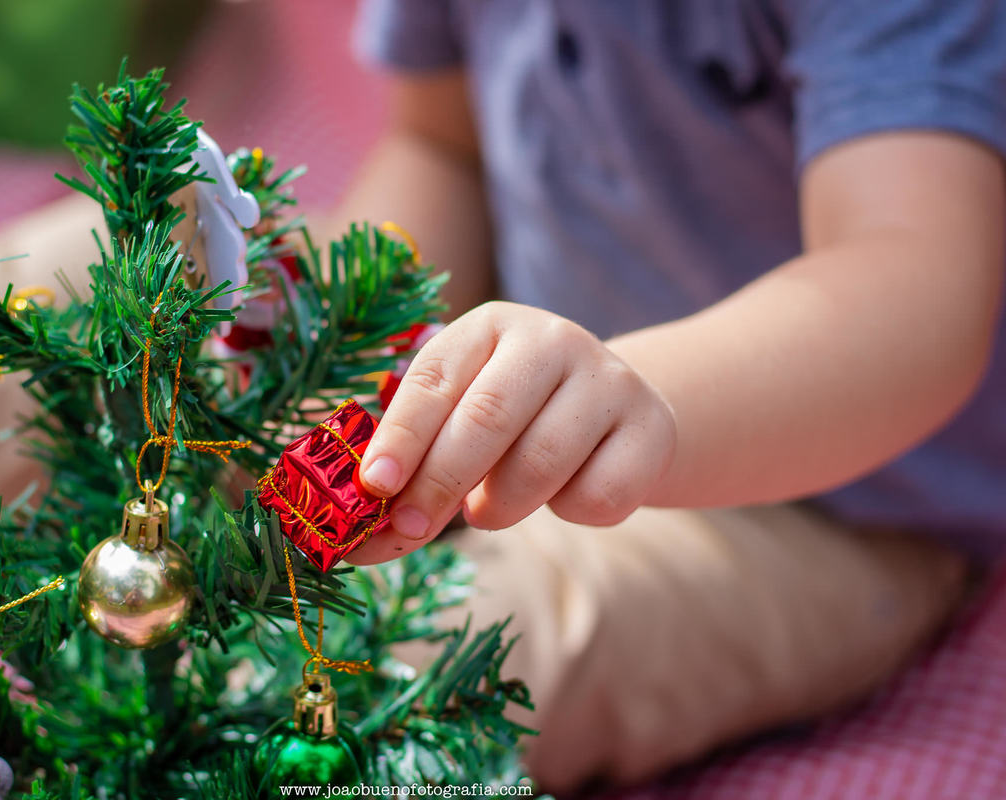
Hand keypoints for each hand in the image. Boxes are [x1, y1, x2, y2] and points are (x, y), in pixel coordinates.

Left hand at [348, 302, 676, 563]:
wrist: (619, 412)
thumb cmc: (516, 421)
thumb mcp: (462, 418)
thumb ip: (416, 464)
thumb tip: (362, 539)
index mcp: (490, 326)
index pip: (434, 378)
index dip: (400, 436)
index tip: (372, 486)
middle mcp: (552, 340)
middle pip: (485, 418)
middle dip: (437, 482)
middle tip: (410, 527)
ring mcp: (609, 380)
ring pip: (539, 464)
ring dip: (500, 505)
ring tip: (489, 508)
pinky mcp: (652, 429)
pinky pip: (597, 496)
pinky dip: (569, 513)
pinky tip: (563, 494)